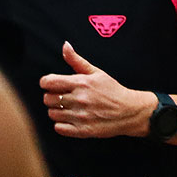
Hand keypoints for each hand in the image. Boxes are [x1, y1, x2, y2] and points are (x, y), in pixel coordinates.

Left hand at [41, 43, 155, 137]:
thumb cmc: (112, 90)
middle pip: (47, 99)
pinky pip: (59, 128)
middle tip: (63, 97)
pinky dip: (62, 124)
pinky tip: (72, 119)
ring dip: (57, 111)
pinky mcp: (83, 131)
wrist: (130, 111)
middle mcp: (79, 99)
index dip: (47, 83)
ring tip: (69, 108)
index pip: (48, 82)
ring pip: (52, 114)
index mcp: (81, 83)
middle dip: (52, 97)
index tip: (52, 85)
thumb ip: (77, 61)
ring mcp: (81, 116)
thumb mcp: (96, 72)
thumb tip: (65, 45)